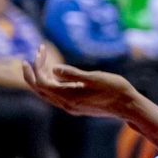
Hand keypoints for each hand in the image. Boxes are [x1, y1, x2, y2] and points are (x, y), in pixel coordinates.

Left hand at [22, 45, 138, 118]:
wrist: (128, 106)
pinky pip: (56, 96)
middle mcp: (66, 104)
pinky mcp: (77, 106)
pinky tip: (56, 76)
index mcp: (68, 96)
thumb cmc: (115, 89)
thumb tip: (54, 68)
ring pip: (47, 94)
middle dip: (32, 74)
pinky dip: (51, 84)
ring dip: (41, 79)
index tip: (40, 50)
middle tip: (29, 58)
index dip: (37, 66)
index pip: (42, 82)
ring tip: (41, 63)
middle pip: (40, 90)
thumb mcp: (95, 78)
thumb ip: (73, 74)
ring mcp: (71, 107)